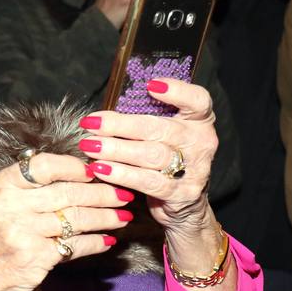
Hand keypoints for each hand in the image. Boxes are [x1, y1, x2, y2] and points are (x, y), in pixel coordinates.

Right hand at [0, 152, 131, 290]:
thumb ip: (30, 188)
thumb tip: (78, 172)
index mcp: (2, 185)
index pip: (45, 165)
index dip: (75, 166)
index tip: (96, 170)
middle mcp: (10, 205)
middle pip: (68, 192)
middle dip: (102, 193)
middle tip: (124, 194)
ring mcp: (23, 231)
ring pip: (77, 219)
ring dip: (106, 218)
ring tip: (123, 217)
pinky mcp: (36, 257)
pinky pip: (75, 245)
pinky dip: (96, 243)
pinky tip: (108, 241)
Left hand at [79, 79, 232, 290]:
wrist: (184, 205)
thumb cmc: (166, 160)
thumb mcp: (163, 135)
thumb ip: (145, 119)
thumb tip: (103, 112)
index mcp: (199, 121)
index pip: (197, 100)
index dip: (177, 90)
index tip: (150, 85)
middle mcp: (201, 142)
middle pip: (160, 128)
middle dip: (120, 126)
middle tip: (91, 123)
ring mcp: (195, 169)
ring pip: (152, 155)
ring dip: (116, 150)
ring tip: (90, 146)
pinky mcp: (182, 193)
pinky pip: (148, 182)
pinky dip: (121, 174)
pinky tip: (100, 168)